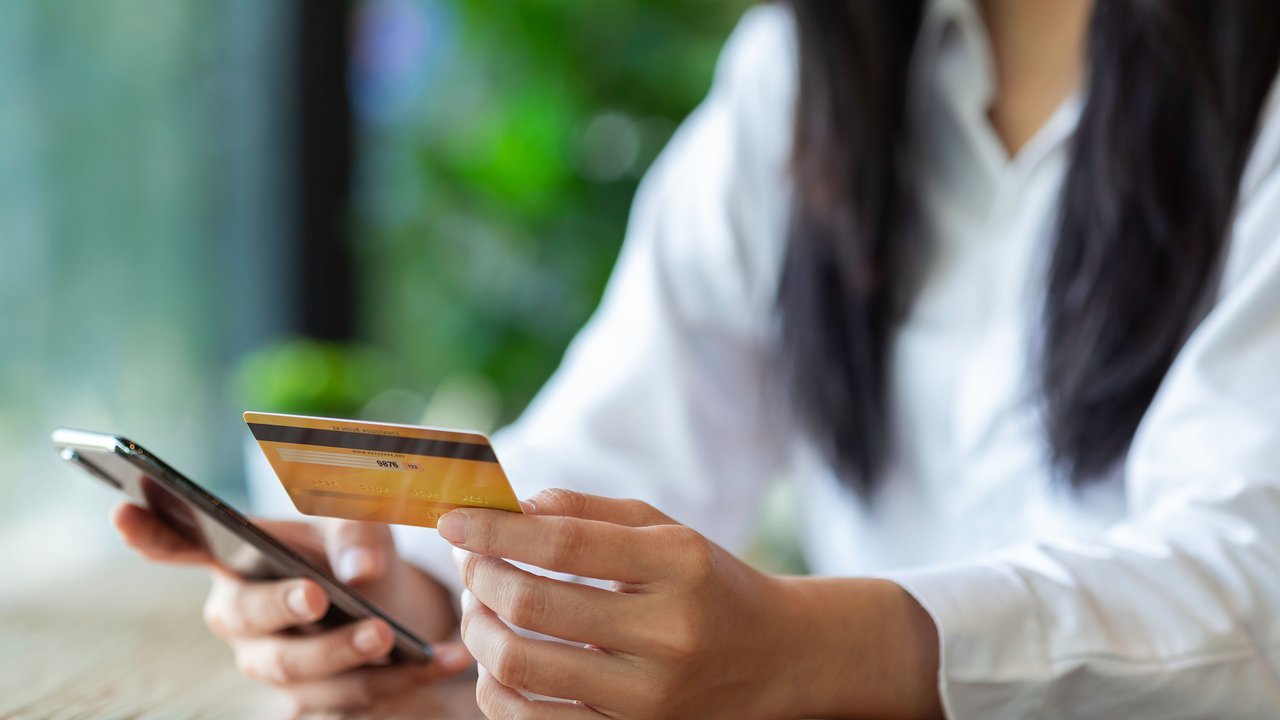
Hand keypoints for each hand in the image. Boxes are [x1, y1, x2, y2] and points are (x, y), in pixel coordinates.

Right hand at [111, 503, 472, 710]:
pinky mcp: (314, 702)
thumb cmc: (356, 548)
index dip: (151, 533)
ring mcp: (273, 665)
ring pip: (299, 674)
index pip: (181, 544)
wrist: (392, 600)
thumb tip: (358, 572)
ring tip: (394, 638)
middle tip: (318, 597)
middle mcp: (241, 616)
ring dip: (348, 657)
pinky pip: (351, 701)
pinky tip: (444, 659)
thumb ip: (358, 535)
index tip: (123, 507)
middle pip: (246, 622)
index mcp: (237, 558)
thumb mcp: (363, 521)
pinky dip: (403, 680)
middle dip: (281, 611)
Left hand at [440, 489, 942, 719]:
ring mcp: (648, 698)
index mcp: (678, 566)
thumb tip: (513, 506)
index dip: (495, 529)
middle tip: (468, 562)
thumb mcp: (666, 532)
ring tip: (480, 608)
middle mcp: (666, 634)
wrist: (777, 659)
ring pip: (519, 668)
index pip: (563, 541)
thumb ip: (589, 512)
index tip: (452, 519)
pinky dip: (496, 689)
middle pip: (532, 603)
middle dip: (479, 576)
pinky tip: (499, 659)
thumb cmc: (709, 585)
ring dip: (478, 630)